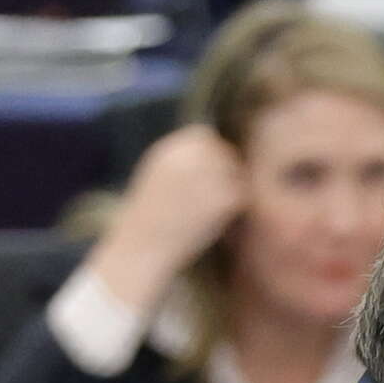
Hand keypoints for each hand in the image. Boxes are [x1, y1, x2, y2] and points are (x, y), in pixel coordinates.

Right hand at [89, 124, 246, 312]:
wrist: (142, 246)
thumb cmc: (150, 218)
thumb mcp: (158, 176)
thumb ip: (182, 161)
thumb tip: (214, 153)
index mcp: (169, 149)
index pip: (204, 136)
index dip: (214, 153)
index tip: (212, 173)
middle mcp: (187, 157)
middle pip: (226, 153)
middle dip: (228, 170)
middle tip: (218, 195)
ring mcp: (205, 176)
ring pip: (237, 174)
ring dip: (233, 189)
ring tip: (213, 210)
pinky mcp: (220, 198)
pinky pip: (241, 196)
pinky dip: (235, 208)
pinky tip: (217, 221)